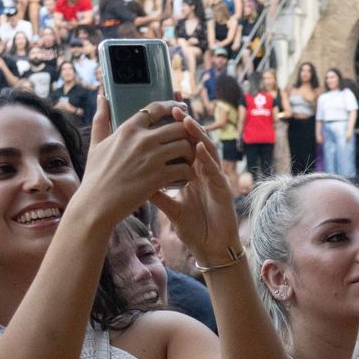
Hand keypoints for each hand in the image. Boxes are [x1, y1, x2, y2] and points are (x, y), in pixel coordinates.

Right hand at [77, 95, 195, 227]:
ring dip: (191, 153)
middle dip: (187, 133)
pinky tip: (185, 177)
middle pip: (178, 126)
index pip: (156, 108)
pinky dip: (189, 173)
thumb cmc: (94, 176)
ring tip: (189, 160)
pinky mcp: (158, 178)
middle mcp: (141, 140)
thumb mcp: (96, 144)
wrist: (95, 205)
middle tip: (190, 141)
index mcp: (128, 129)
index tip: (182, 110)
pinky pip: (184, 169)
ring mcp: (151, 158)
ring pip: (185, 146)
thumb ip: (101, 118)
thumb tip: (101, 96)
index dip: (172, 107)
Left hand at [151, 118, 237, 262]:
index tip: (161, 117)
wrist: (211, 250)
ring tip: (186, 121)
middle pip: (196, 143)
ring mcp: (215, 180)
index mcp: (193, 174)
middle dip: (186, 126)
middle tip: (174, 108)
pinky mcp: (223, 191)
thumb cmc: (194, 229)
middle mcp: (206, 173)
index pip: (184, 147)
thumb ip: (156, 193)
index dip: (175, 132)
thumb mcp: (170, 208)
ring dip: (198, 135)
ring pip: (207, 152)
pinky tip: (199, 148)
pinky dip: (207, 159)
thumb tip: (135, 179)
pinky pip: (214, 171)